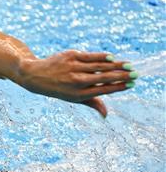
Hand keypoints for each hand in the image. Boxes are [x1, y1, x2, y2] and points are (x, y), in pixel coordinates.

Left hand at [18, 50, 136, 116]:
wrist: (36, 76)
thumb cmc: (59, 88)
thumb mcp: (73, 98)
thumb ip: (92, 103)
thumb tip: (106, 115)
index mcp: (78, 94)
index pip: (103, 90)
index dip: (119, 87)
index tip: (131, 84)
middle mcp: (76, 81)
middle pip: (104, 77)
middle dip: (122, 76)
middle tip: (135, 74)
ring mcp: (74, 68)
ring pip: (100, 66)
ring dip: (116, 65)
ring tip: (128, 65)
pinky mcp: (71, 56)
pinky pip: (91, 56)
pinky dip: (103, 57)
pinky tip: (112, 57)